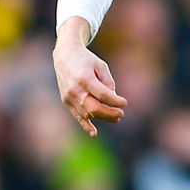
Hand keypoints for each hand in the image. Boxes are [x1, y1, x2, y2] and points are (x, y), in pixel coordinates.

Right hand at [53, 21, 126, 135]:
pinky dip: (85, 125)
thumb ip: (107, 82)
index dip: (115, 101)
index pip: (103, 94)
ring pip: (87, 114)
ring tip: (116, 118)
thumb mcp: (100, 65)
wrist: (64, 56)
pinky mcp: (66, 101)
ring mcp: (69, 97)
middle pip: (94, 107)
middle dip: (110, 113)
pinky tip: (94, 133)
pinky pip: (77, 116)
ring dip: (103, 118)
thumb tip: (112, 99)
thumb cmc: (86, 60)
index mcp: (84, 78)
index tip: (125, 103)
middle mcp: (75, 89)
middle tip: (121, 114)